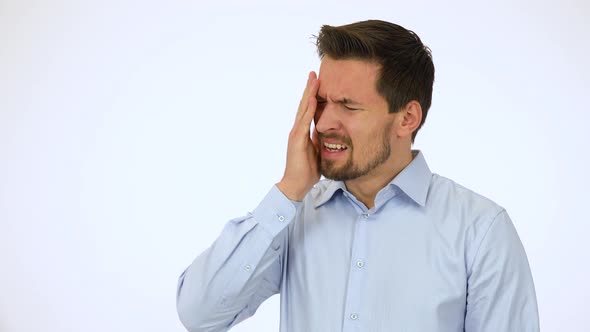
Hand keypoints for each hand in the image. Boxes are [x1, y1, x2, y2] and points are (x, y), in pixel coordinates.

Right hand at [276, 71, 320, 200]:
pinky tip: (313, 99)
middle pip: (304, 105)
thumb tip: (329, 133)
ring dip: (309, 94)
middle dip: (309, 89)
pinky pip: (304, 122)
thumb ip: (320, 140)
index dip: (313, 96)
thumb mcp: (317, 151)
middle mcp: (297, 130)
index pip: (308, 110)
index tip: (318, 82)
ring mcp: (296, 134)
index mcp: (302, 132)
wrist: (296, 185)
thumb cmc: (307, 171)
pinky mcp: (296, 140)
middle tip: (314, 73)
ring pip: (303, 109)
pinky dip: (309, 110)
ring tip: (314, 79)